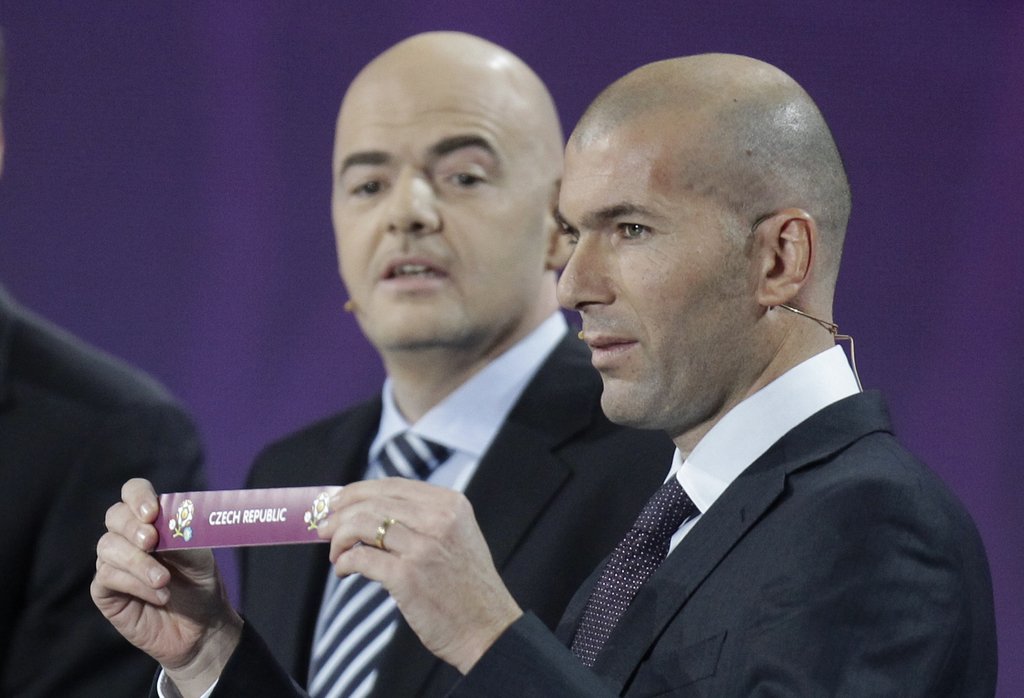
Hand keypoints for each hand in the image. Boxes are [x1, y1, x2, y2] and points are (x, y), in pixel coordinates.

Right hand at [91, 478, 241, 696]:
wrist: (202, 626)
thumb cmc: (201, 583)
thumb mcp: (201, 556)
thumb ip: (182, 535)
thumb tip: (164, 520)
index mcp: (153, 519)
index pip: (133, 492)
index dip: (138, 497)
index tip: (152, 512)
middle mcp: (129, 537)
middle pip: (115, 516)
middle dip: (133, 527)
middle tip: (152, 542)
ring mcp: (114, 562)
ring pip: (108, 548)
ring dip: (138, 562)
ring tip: (164, 580)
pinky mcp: (106, 591)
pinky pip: (107, 577)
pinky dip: (134, 584)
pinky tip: (158, 594)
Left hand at [320, 478, 522, 673]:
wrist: (487, 629)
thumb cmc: (467, 587)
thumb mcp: (457, 536)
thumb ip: (423, 518)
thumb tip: (368, 510)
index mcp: (451, 505)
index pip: (392, 486)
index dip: (358, 491)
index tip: (337, 502)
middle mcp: (438, 520)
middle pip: (373, 502)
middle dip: (340, 513)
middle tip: (323, 527)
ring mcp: (423, 548)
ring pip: (362, 525)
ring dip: (339, 537)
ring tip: (335, 552)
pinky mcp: (407, 577)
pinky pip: (361, 559)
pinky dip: (345, 563)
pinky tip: (344, 571)